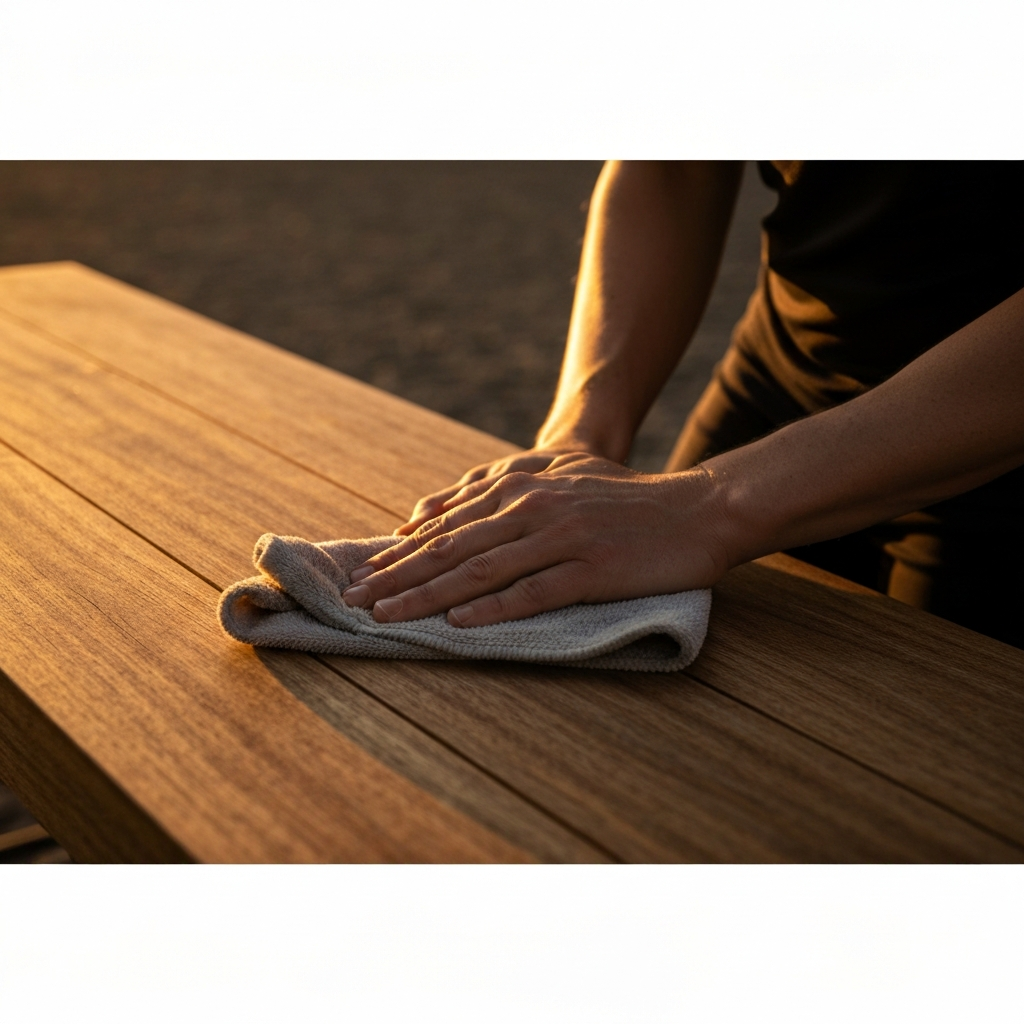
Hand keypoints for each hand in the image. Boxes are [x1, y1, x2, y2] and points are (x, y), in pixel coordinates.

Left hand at [342, 454, 730, 626]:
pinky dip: (491, 609)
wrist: (695, 510)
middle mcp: (533, 510)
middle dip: (396, 577)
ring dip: (427, 597)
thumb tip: (441, 505)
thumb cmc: (627, 497)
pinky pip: (531, 593)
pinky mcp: (589, 571)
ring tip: (387, 617)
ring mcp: (561, 539)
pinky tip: (458, 624)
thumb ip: (507, 479)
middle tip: (353, 601)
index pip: (448, 525)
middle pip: (451, 548)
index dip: (401, 552)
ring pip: (479, 572)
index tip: (364, 573)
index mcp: (523, 488)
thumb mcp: (566, 470)